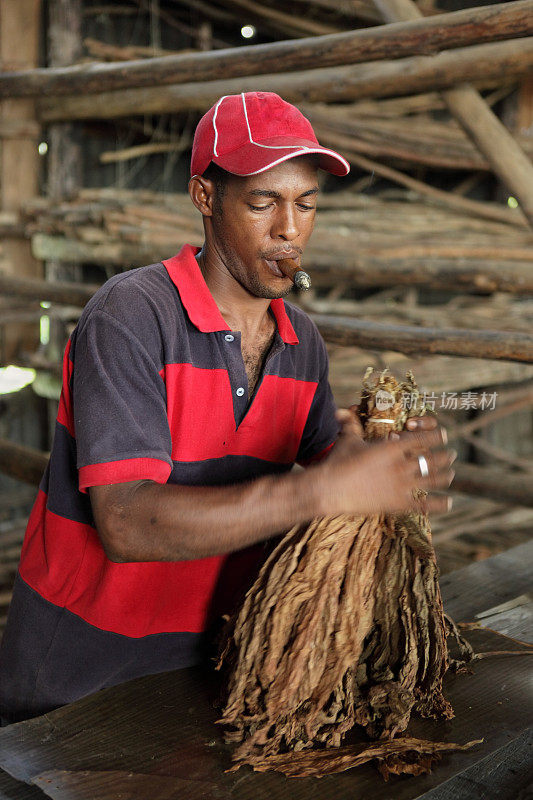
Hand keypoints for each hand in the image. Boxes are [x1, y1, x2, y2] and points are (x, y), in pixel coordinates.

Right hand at [318, 411, 455, 516]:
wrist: (330, 489)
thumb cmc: (337, 462)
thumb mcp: (348, 439)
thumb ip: (351, 424)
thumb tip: (342, 410)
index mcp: (392, 447)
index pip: (423, 438)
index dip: (436, 435)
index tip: (443, 434)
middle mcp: (401, 465)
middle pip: (433, 459)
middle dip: (445, 456)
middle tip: (451, 455)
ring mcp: (402, 486)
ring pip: (434, 480)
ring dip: (446, 476)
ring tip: (451, 475)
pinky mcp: (398, 504)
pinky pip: (425, 505)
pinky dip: (440, 504)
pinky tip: (448, 502)